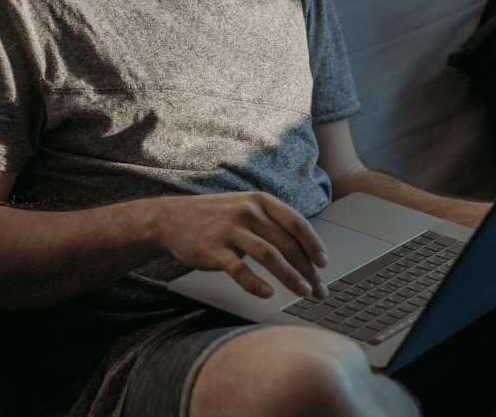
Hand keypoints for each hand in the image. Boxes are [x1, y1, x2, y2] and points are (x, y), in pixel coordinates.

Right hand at [149, 192, 329, 300]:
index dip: (314, 245)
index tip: (324, 264)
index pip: (296, 223)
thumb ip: (271, 223)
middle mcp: (248, 212)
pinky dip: (256, 283)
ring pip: (270, 255)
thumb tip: (303, 249)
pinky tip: (268, 293)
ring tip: (303, 293)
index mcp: (260, 201)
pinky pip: (240, 269)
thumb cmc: (214, 217)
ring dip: (291, 277)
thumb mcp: (245, 208)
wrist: (171, 219)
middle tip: (319, 289)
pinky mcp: (214, 250)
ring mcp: (230, 230)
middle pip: (287, 243)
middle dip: (308, 269)